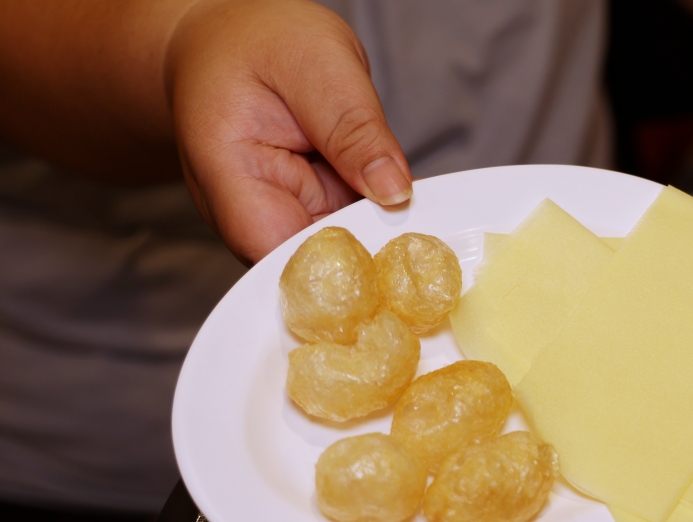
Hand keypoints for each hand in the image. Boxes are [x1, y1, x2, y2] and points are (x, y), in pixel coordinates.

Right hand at [167, 0, 411, 263]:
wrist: (228, 41)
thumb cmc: (255, 40)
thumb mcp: (316, 62)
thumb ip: (353, 128)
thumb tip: (394, 192)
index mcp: (229, 175)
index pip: (280, 254)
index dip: (338, 268)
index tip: (391, 249)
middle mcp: (248, 214)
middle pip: (314, 267)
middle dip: (370, 258)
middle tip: (422, 238)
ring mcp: (278, 220)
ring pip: (338, 257)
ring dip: (378, 242)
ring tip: (414, 220)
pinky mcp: (307, 216)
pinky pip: (349, 236)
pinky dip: (377, 226)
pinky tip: (397, 208)